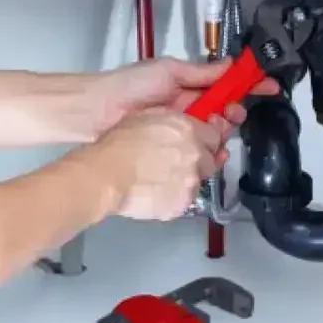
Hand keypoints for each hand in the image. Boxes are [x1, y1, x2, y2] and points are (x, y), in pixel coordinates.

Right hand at [75, 107, 227, 220]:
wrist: (106, 175)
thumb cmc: (119, 142)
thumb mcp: (148, 117)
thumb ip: (175, 121)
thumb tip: (190, 127)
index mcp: (189, 130)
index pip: (216, 135)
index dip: (207, 139)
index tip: (198, 142)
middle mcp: (197, 156)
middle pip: (211, 160)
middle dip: (199, 161)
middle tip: (175, 163)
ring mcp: (191, 183)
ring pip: (198, 182)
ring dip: (186, 180)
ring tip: (161, 180)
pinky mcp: (182, 205)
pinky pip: (184, 200)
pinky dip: (174, 197)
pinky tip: (156, 193)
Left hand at [88, 57, 280, 136]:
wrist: (97, 113)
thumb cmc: (128, 86)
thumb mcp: (169, 71)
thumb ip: (201, 72)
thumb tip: (230, 65)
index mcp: (187, 85)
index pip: (225, 84)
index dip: (247, 85)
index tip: (269, 86)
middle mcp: (187, 107)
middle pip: (224, 111)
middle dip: (235, 112)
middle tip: (232, 115)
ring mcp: (180, 128)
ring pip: (214, 133)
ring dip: (223, 132)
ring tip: (218, 131)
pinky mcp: (172, 147)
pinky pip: (198, 150)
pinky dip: (210, 151)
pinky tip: (213, 152)